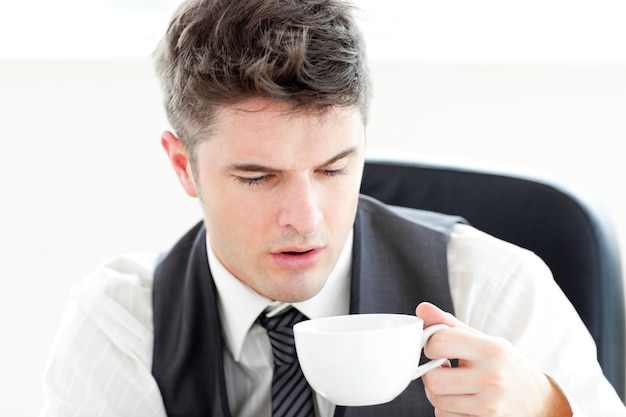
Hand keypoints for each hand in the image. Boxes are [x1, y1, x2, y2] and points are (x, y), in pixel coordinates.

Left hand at [416, 302, 571, 416]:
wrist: (538, 401)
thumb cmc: (505, 365)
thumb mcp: (484, 340)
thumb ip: (450, 326)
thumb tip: (422, 309)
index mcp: (492, 350)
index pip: (439, 342)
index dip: (430, 344)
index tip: (437, 347)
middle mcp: (492, 379)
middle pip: (433, 379)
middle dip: (431, 373)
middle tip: (443, 369)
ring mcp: (489, 407)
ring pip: (437, 401)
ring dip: (439, 392)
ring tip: (456, 384)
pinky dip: (447, 409)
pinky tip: (463, 400)